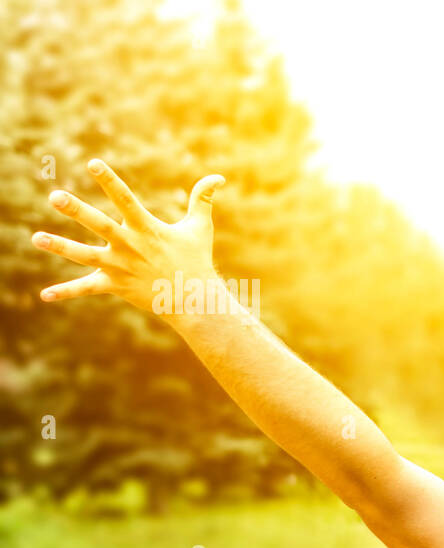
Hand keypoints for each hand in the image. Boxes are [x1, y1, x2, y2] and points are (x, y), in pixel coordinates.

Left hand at [32, 159, 225, 315]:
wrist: (194, 300)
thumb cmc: (196, 260)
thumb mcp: (200, 228)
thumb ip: (203, 200)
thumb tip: (218, 178)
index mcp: (146, 228)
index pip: (124, 198)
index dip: (109, 180)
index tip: (92, 163)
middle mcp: (129, 245)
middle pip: (99, 224)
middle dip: (77, 211)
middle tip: (55, 196)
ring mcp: (120, 266)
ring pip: (85, 255)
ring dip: (60, 247)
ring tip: (37, 238)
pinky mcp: (115, 285)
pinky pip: (87, 288)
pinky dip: (66, 292)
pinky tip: (45, 295)